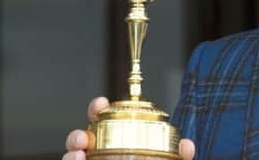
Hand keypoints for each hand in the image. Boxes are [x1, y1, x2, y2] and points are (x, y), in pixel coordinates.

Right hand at [63, 97, 194, 159]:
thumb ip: (179, 157)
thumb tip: (187, 145)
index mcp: (119, 143)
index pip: (104, 122)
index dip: (99, 110)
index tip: (101, 103)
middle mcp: (100, 155)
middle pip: (81, 141)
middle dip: (77, 135)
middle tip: (83, 137)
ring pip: (72, 158)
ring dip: (71, 154)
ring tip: (78, 155)